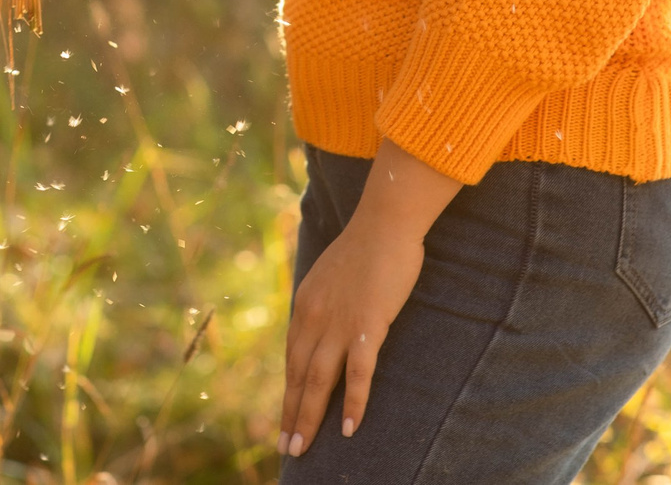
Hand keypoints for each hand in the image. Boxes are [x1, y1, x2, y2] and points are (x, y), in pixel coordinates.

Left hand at [279, 142, 460, 457]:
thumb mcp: (331, 276)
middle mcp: (314, 317)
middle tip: (285, 448)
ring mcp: (339, 323)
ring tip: (302, 447)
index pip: (292, 358)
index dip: (288, 390)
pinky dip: (352, 402)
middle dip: (291, 414)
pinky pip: (358, 372)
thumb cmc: (366, 247)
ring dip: (309, 417)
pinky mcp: (368, 325)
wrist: (385, 221)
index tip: (285, 416)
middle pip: (299, 375)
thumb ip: (324, 302)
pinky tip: (348, 428)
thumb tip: (323, 325)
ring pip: (319, 380)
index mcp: (304, 305)